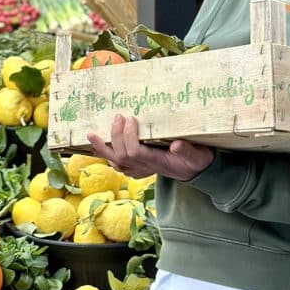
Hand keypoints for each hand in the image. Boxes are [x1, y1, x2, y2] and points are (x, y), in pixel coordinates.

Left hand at [87, 114, 214, 181]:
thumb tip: (176, 145)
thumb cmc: (196, 161)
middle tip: (118, 117)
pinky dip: (107, 155)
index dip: (128, 137)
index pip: (135, 152)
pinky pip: (118, 164)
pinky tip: (100, 145)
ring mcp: (140, 169)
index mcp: (157, 161)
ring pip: (116, 162)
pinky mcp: (138, 167)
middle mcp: (145, 167)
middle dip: (115, 136)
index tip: (130, 119)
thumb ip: (188, 151)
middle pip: (121, 156)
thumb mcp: (198, 155)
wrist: (196, 172)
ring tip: (92, 134)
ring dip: (103, 148)